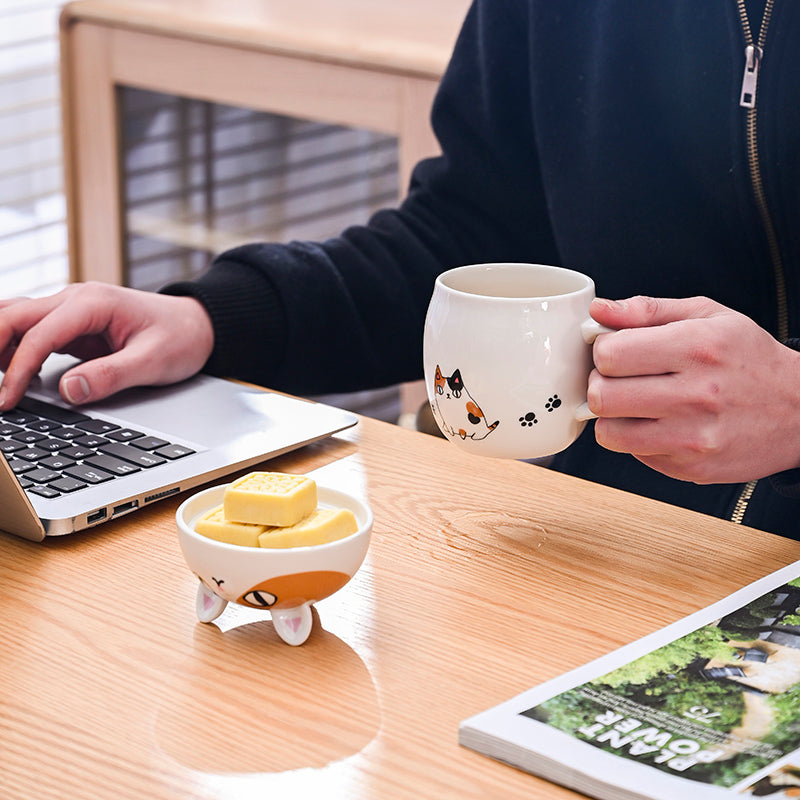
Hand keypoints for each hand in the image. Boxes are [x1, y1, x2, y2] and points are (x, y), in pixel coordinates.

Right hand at [0, 282, 213, 408]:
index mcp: (94, 304)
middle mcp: (76, 299)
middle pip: (14, 316)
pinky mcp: (73, 324)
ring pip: (17, 319)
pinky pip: (33, 331)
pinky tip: (12, 373)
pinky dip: (15, 348)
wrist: (200, 324)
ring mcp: (72, 310)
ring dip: (0, 345)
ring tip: (0, 384)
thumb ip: (112, 375)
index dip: (19, 369)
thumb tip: (70, 391)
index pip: (40, 334)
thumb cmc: (181, 338)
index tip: (7, 400)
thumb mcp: (154, 361)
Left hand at [586, 295, 799, 483]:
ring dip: (612, 416)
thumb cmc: (747, 357)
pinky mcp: (691, 467)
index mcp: (697, 347)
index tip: (615, 351)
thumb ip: (647, 310)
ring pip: (608, 432)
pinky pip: (632, 453)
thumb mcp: (707, 316)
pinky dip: (635, 438)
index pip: (610, 354)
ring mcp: (694, 437)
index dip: (603, 351)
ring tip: (633, 403)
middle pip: (602, 396)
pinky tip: (659, 423)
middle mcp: (696, 395)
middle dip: (600, 384)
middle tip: (617, 379)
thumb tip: (598, 311)